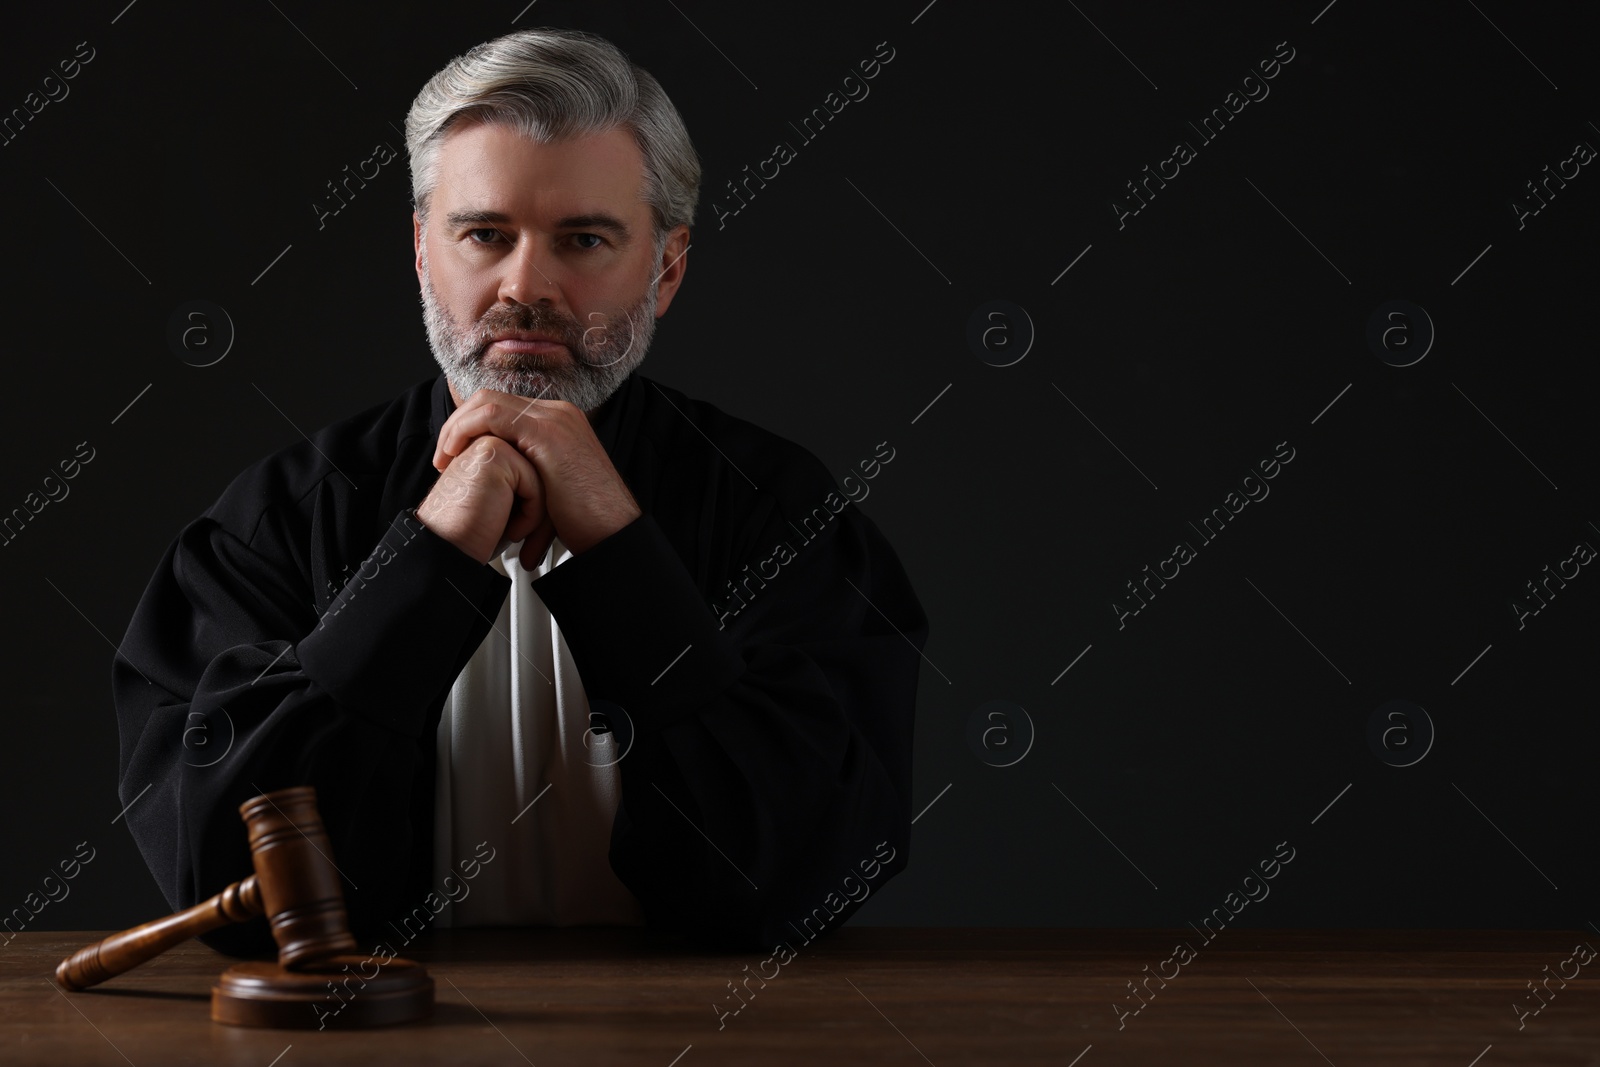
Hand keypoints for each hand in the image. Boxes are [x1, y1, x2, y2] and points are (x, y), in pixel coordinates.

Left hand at [432, 389, 641, 555]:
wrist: (613, 533)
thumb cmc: (587, 522)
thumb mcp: (551, 491)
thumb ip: (528, 477)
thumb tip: (506, 491)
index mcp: (560, 423)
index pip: (503, 407)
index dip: (471, 426)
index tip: (455, 456)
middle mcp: (558, 414)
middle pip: (491, 398)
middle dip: (459, 424)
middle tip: (443, 455)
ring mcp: (555, 418)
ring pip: (486, 401)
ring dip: (456, 427)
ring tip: (445, 457)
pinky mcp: (547, 431)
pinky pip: (491, 415)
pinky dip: (466, 430)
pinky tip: (456, 455)